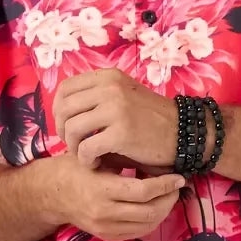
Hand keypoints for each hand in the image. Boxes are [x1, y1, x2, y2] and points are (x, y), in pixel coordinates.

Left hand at [53, 69, 178, 171]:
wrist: (182, 132)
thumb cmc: (150, 118)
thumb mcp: (124, 95)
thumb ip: (97, 96)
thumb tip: (62, 110)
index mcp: (108, 77)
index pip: (65, 89)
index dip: (58, 110)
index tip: (66, 126)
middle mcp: (110, 88)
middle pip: (64, 110)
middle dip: (63, 131)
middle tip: (75, 145)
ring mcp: (115, 109)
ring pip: (71, 129)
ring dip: (74, 148)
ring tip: (86, 155)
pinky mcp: (120, 133)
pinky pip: (86, 149)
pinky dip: (86, 160)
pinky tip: (97, 163)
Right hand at [54, 154, 184, 240]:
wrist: (51, 194)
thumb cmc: (76, 168)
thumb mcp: (99, 157)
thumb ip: (128, 160)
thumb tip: (161, 162)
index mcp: (102, 189)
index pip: (144, 191)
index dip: (166, 185)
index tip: (179, 177)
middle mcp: (104, 212)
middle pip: (150, 211)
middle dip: (169, 199)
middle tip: (177, 186)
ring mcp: (105, 228)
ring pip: (147, 225)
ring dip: (164, 211)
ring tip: (168, 196)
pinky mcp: (106, 236)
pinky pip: (138, 232)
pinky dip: (151, 220)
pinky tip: (154, 206)